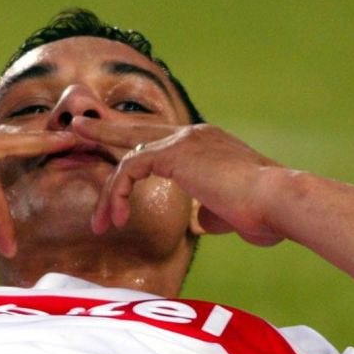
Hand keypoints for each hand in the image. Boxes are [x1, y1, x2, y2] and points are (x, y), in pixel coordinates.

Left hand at [70, 118, 286, 245]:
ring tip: (99, 224)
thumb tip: (201, 220)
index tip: (113, 160)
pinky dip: (117, 193)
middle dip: (103, 130)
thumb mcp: (233, 213)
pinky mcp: (174, 154)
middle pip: (137, 129)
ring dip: (108, 193)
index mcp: (207, 144)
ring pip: (127, 156)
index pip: (161, 141)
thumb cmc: (266, 213)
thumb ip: (212, 211)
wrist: (279, 202)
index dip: (134, 148)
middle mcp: (193, 134)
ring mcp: (183, 140)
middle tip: (75, 129)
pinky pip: (128, 168)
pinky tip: (118, 218)